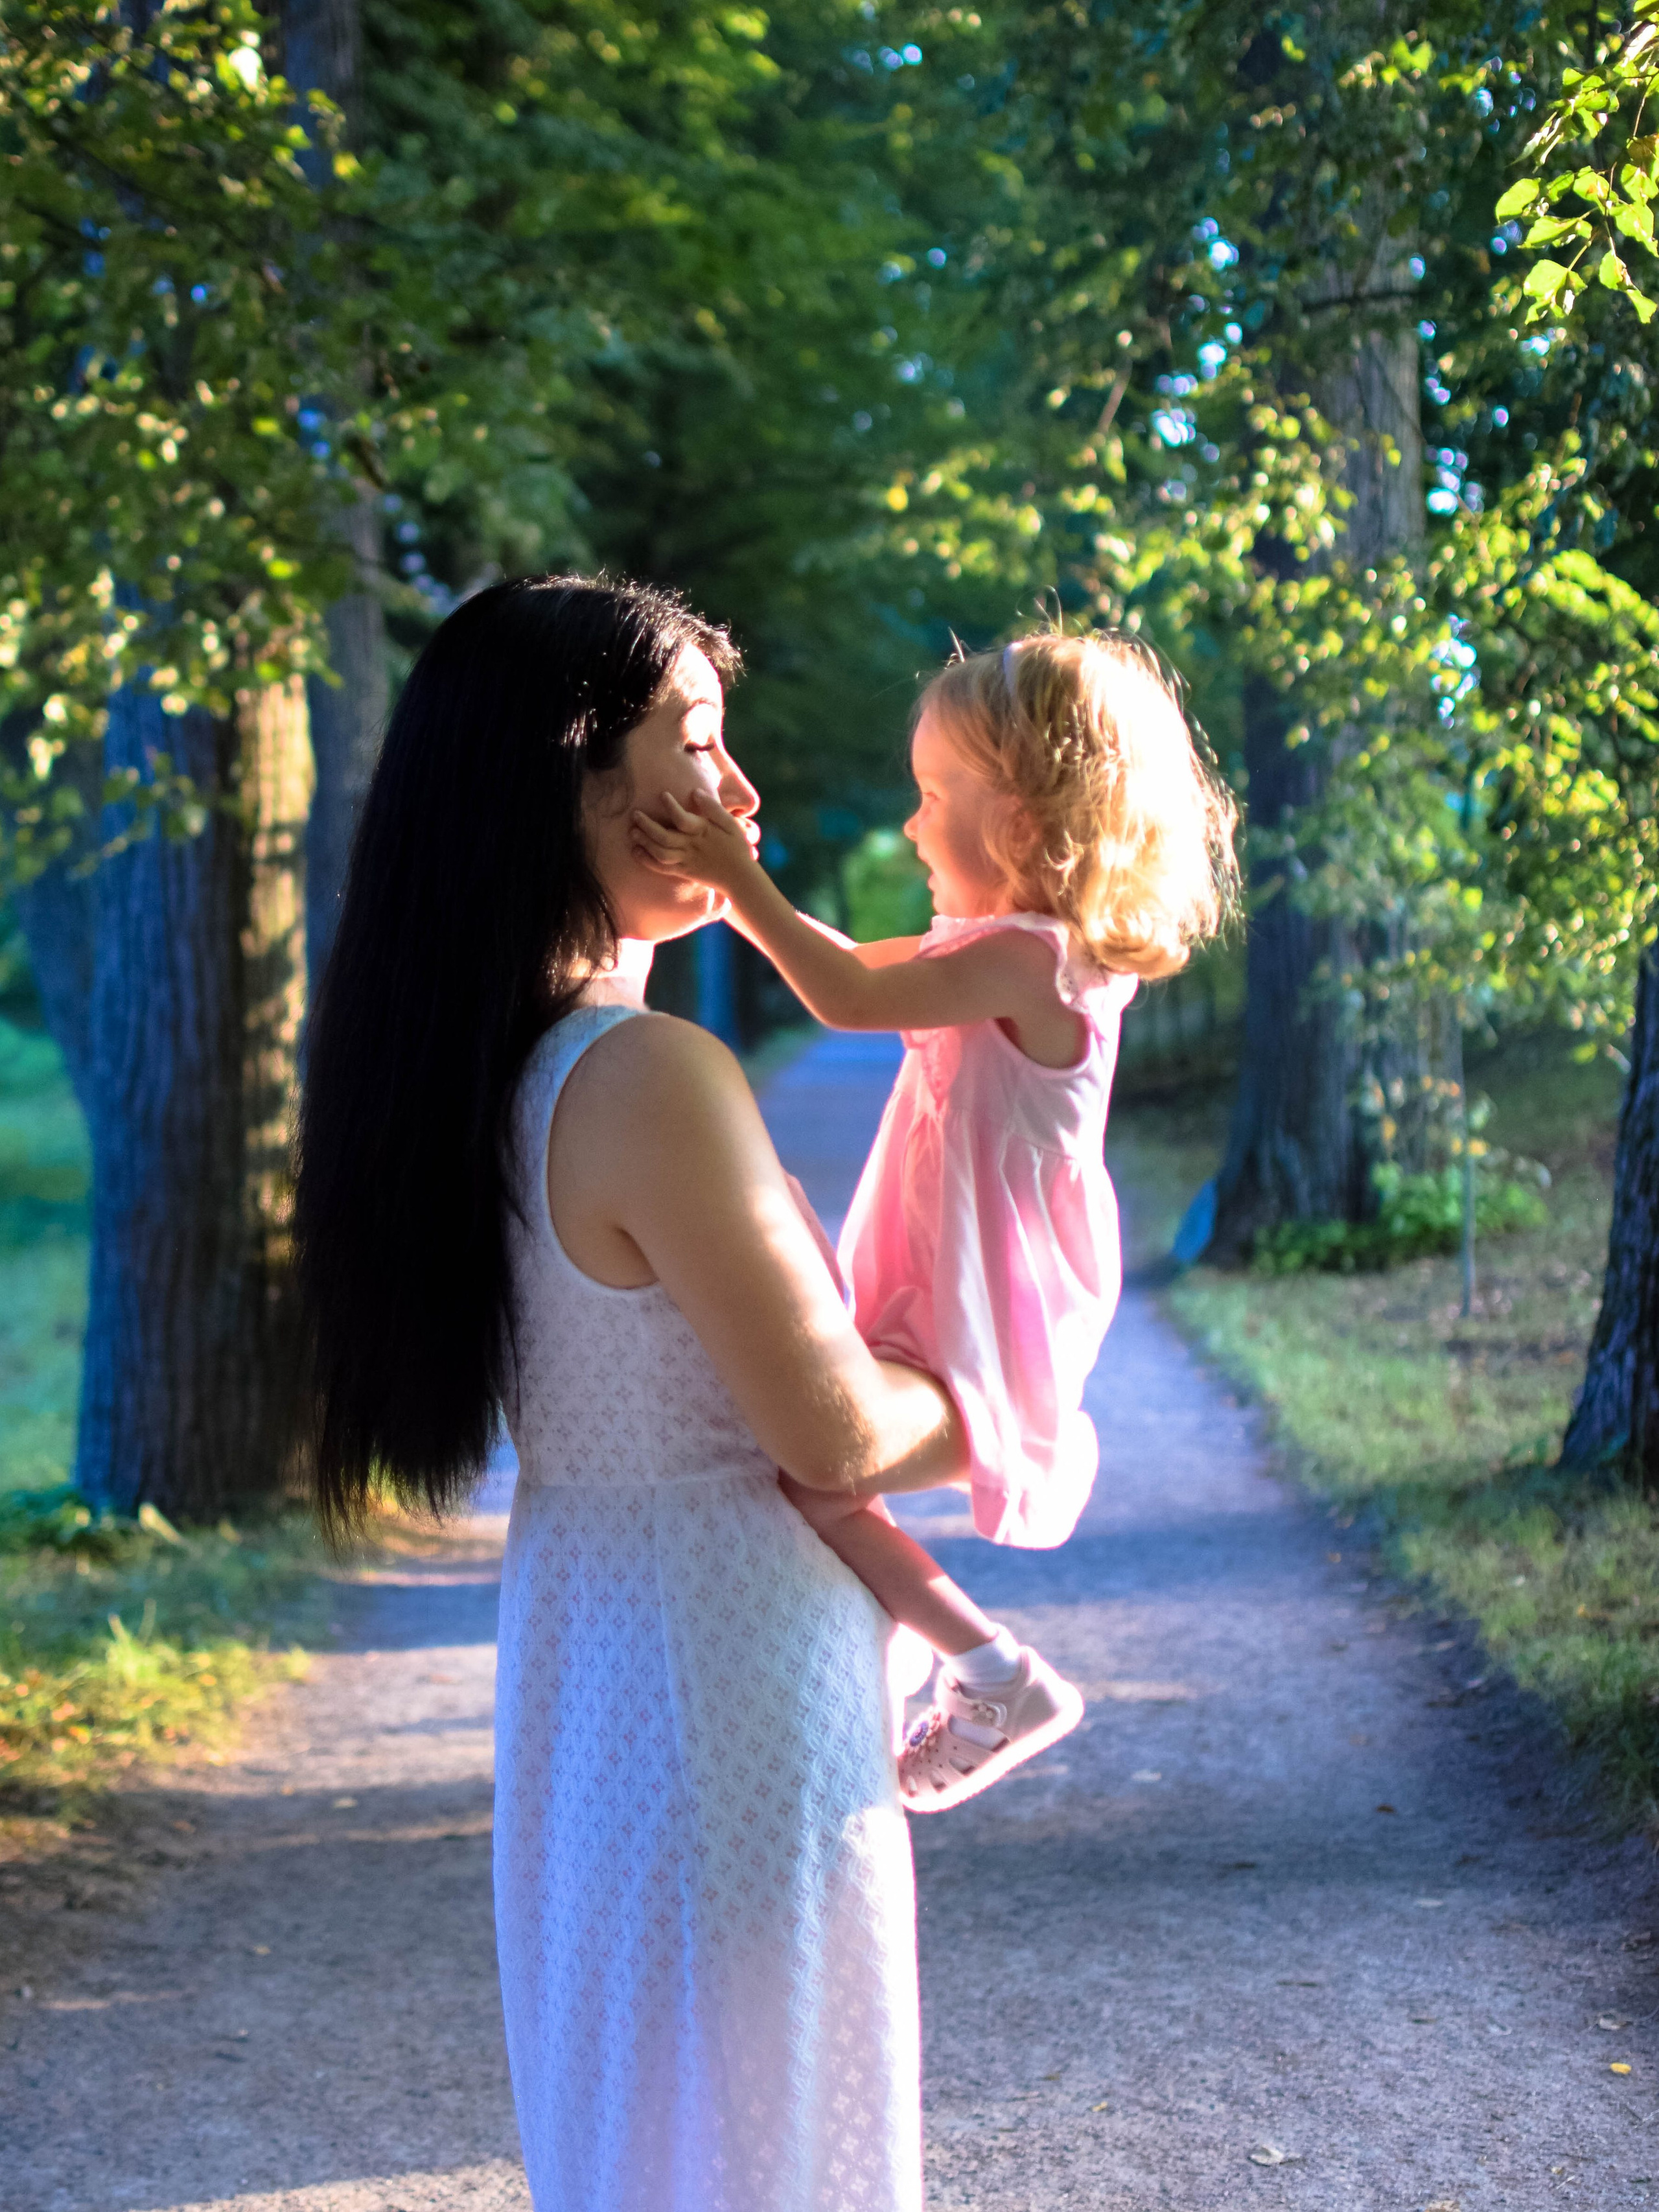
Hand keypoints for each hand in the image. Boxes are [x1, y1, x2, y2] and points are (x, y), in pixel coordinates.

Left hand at [630, 787, 760, 893]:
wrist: (739, 878)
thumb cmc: (737, 848)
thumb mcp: (732, 824)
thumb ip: (713, 808)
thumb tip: (695, 792)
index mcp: (703, 832)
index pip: (682, 818)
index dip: (670, 806)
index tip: (662, 794)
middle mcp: (691, 846)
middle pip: (664, 836)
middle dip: (647, 825)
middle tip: (635, 814)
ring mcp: (685, 860)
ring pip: (660, 852)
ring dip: (644, 842)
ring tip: (633, 831)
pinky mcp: (682, 872)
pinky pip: (661, 867)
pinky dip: (647, 860)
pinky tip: (636, 851)